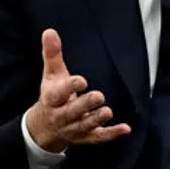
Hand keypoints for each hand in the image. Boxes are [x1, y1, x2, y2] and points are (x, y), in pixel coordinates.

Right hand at [25, 29, 130, 152]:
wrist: (43, 126)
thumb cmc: (53, 95)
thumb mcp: (51, 75)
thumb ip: (52, 54)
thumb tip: (49, 31)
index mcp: (52, 99)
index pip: (58, 94)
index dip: (69, 87)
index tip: (81, 80)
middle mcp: (61, 115)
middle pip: (71, 112)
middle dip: (84, 105)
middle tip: (98, 96)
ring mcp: (73, 128)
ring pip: (84, 126)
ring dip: (96, 120)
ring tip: (107, 111)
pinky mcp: (86, 137)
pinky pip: (98, 137)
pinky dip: (111, 134)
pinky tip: (126, 128)